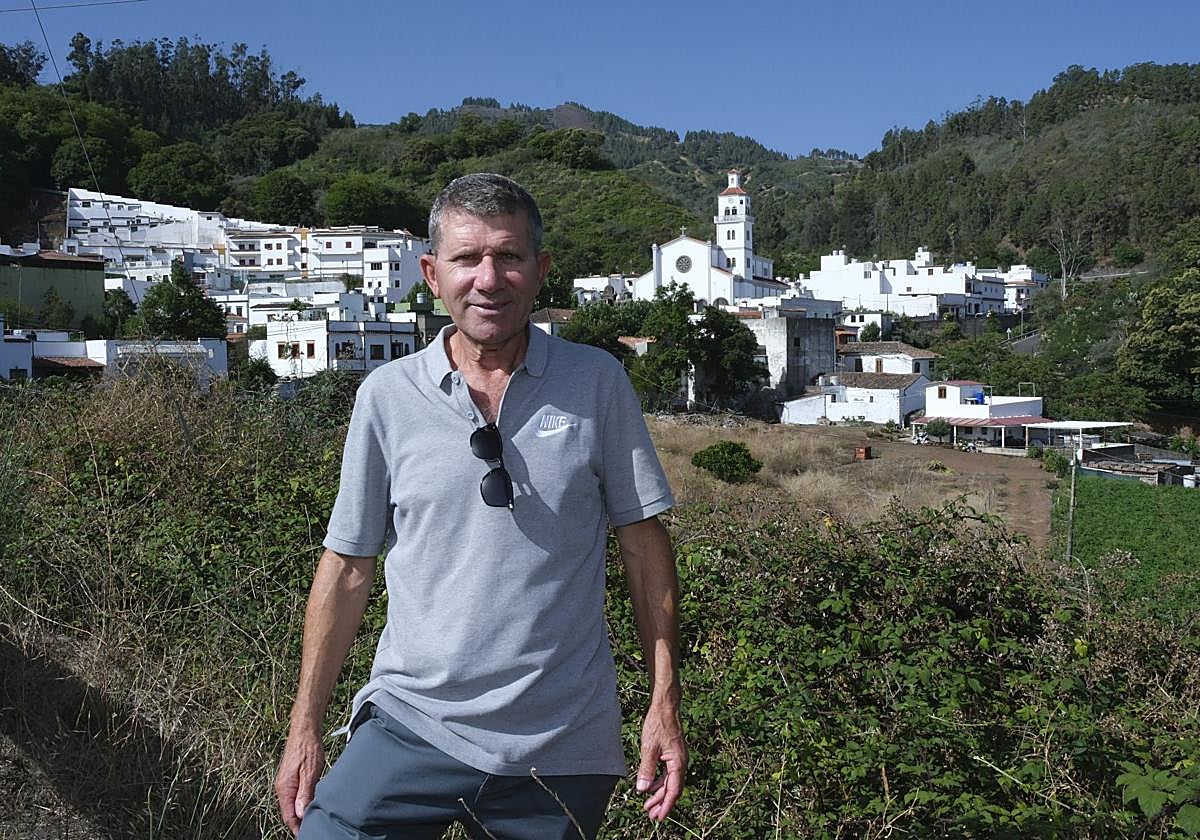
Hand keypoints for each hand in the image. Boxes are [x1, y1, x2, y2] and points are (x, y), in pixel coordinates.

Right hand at [275, 727, 323, 834]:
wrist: (305, 730)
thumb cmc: (308, 748)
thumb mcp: (310, 772)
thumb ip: (305, 793)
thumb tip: (301, 814)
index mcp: (284, 788)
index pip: (288, 816)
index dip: (297, 828)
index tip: (306, 834)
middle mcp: (282, 787)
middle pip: (288, 812)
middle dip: (298, 823)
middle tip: (311, 829)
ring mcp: (285, 782)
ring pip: (292, 804)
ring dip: (300, 813)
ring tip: (312, 820)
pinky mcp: (291, 777)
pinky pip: (294, 795)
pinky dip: (301, 803)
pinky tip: (310, 804)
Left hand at [635, 702, 686, 821]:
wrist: (665, 707)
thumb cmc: (658, 724)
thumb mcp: (649, 747)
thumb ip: (646, 769)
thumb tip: (643, 789)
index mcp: (678, 762)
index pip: (673, 790)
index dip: (666, 805)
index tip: (659, 817)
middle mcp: (681, 762)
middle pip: (672, 789)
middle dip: (661, 803)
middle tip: (651, 815)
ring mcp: (678, 759)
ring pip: (670, 782)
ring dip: (660, 794)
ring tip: (648, 805)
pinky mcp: (673, 755)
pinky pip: (668, 774)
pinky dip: (660, 783)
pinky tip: (651, 788)